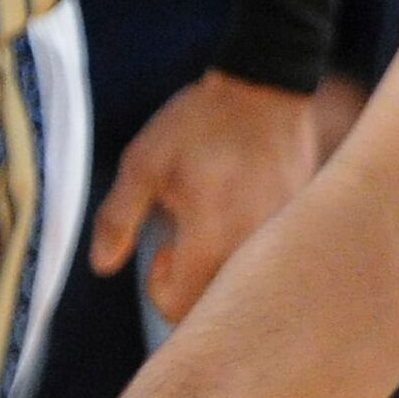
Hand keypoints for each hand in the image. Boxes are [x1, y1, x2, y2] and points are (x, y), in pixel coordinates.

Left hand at [91, 69, 319, 318]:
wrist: (265, 88)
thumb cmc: (198, 124)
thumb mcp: (143, 165)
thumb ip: (117, 220)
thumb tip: (101, 267)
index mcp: (209, 242)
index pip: (178, 309)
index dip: (160, 287)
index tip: (162, 249)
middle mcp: (250, 250)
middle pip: (215, 306)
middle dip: (192, 285)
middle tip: (186, 240)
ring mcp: (279, 239)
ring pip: (245, 284)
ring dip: (221, 268)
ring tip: (215, 222)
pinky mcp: (297, 224)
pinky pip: (269, 258)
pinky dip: (250, 248)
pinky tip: (243, 205)